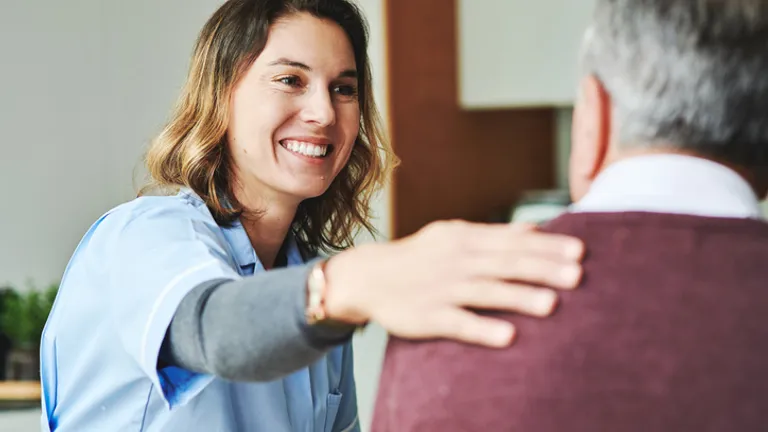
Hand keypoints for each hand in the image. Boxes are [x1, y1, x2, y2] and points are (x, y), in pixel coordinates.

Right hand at [324, 220, 583, 347]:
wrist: (368, 276)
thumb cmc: (420, 256)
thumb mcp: (453, 235)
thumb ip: (495, 234)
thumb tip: (537, 228)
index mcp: (464, 237)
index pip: (511, 240)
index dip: (546, 246)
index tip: (579, 251)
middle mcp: (455, 260)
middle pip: (504, 263)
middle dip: (542, 268)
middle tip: (578, 275)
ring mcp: (441, 288)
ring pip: (485, 291)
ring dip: (518, 297)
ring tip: (552, 304)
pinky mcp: (427, 316)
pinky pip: (458, 322)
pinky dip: (482, 328)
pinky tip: (508, 336)